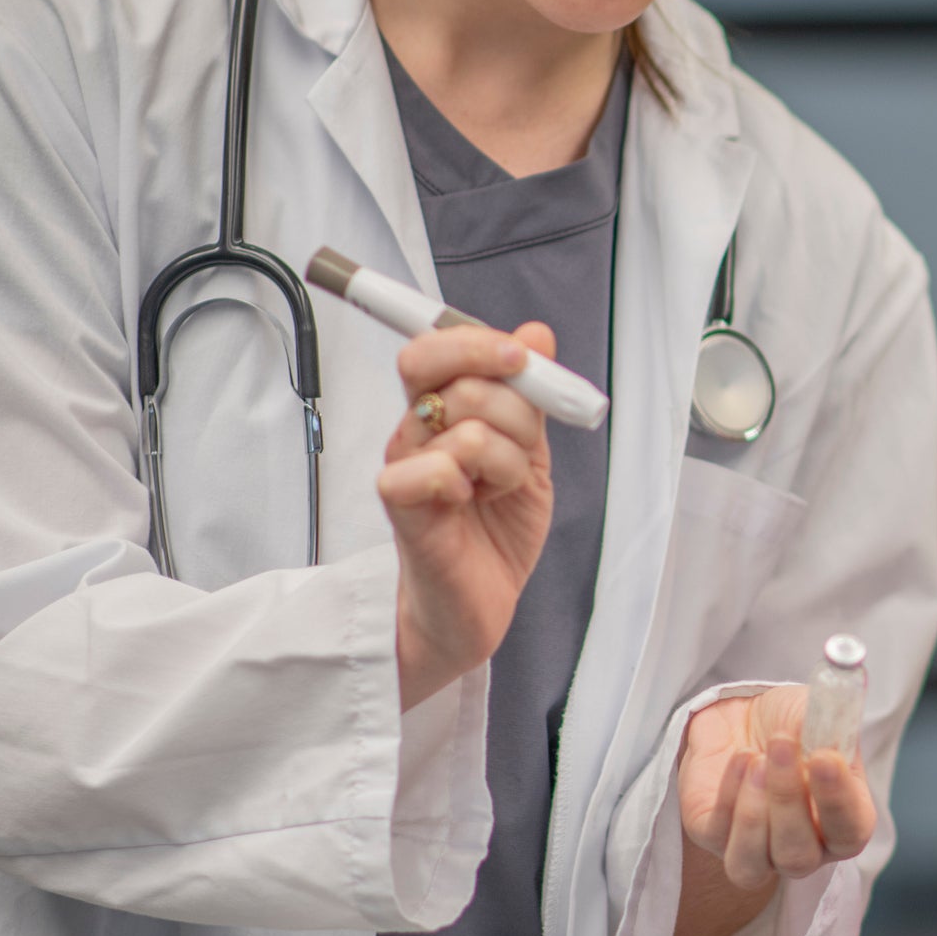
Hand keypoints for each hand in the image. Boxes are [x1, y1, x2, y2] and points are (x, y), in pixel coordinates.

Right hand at [378, 322, 554, 708]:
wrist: (478, 602)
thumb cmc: (497, 529)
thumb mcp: (530, 451)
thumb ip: (531, 395)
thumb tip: (537, 333)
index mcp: (442, 408)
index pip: (436, 345)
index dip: (477, 342)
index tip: (522, 356)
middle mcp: (417, 429)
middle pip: (463, 380)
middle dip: (517, 413)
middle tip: (521, 450)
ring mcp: (406, 463)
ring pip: (470, 427)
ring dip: (507, 462)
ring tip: (497, 490)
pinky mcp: (400, 502)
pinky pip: (437, 468)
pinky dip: (472, 485)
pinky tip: (470, 504)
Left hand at [677, 686, 875, 889]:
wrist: (744, 714)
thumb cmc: (792, 724)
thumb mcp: (818, 715)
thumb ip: (829, 728)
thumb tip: (828, 738)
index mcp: (843, 822)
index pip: (849, 834)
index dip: (837, 802)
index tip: (825, 758)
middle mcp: (803, 848)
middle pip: (796, 857)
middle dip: (786, 799)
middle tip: (781, 745)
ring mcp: (755, 850)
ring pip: (751, 866)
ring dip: (752, 814)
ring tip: (756, 759)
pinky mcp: (712, 834)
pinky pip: (717, 832)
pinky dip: (728, 794)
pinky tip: (741, 756)